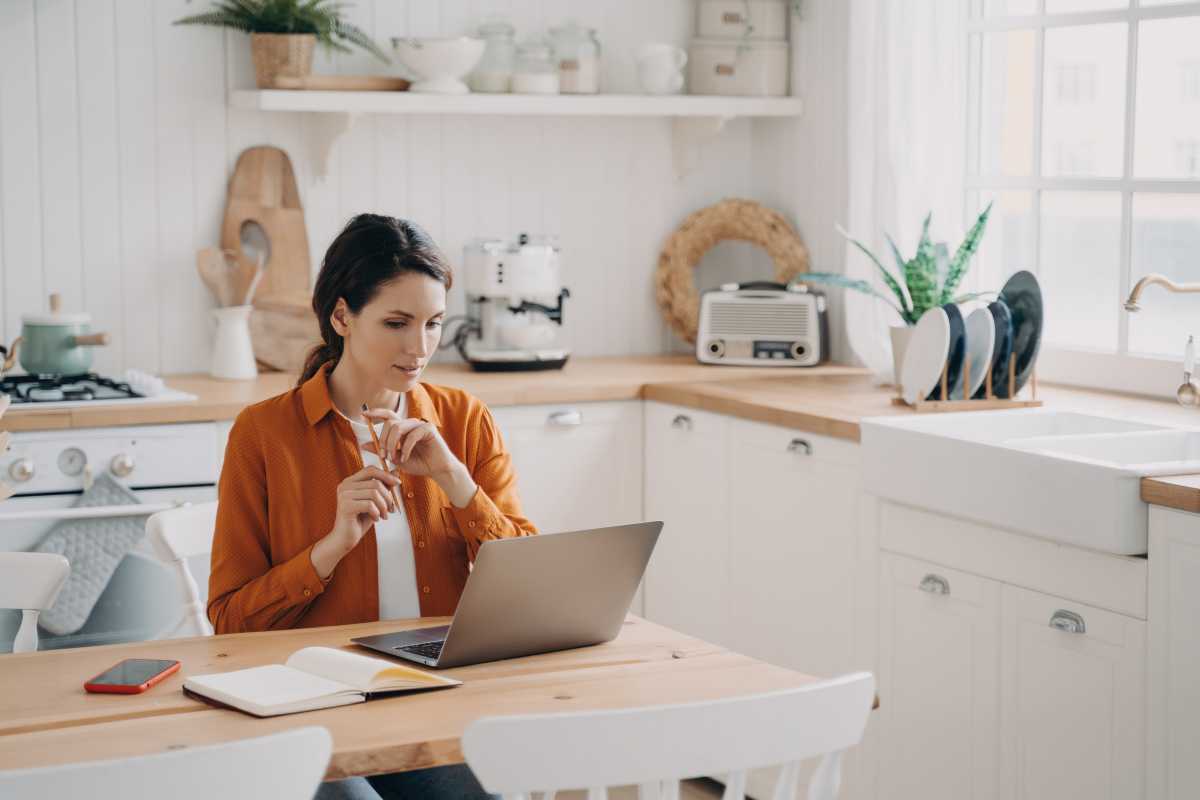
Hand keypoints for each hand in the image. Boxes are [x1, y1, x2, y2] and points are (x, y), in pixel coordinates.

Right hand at [329, 465, 400, 549]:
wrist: (345, 539)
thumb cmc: (360, 520)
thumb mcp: (375, 501)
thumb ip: (383, 486)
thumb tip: (396, 472)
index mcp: (350, 482)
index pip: (370, 469)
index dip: (386, 475)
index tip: (398, 483)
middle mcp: (345, 485)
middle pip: (375, 482)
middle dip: (388, 497)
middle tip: (391, 509)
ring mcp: (344, 495)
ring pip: (374, 493)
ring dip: (384, 506)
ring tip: (384, 516)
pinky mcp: (345, 506)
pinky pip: (369, 504)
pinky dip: (377, 513)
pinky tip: (376, 519)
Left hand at [362, 408, 477, 506]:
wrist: (437, 470)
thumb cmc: (419, 464)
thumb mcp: (396, 458)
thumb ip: (382, 450)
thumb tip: (364, 444)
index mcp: (403, 428)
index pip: (388, 415)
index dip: (375, 413)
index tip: (363, 415)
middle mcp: (410, 424)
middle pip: (390, 423)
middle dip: (383, 440)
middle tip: (384, 456)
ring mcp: (420, 425)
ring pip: (398, 427)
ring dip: (392, 444)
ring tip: (394, 459)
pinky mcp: (428, 429)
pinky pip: (411, 435)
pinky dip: (406, 449)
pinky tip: (406, 458)